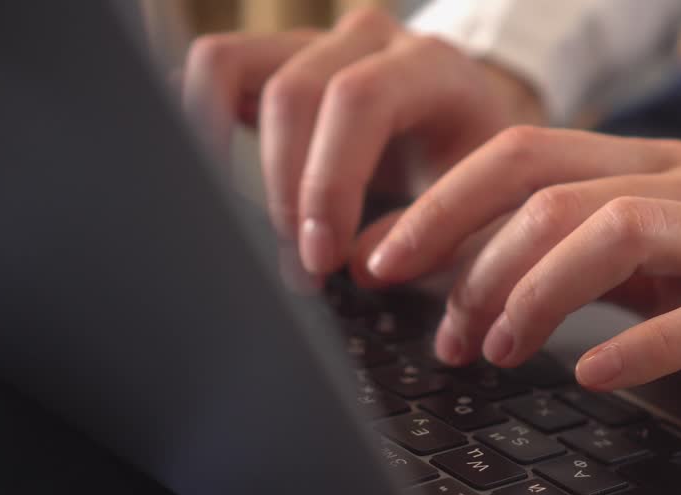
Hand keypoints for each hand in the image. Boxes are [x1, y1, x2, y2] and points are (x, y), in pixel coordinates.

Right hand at [181, 7, 542, 277]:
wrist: (478, 146)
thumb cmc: (482, 180)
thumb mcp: (479, 209)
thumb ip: (432, 236)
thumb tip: (358, 264)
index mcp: (432, 66)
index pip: (359, 99)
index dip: (329, 181)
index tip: (325, 256)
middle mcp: (370, 41)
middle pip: (292, 92)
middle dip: (285, 190)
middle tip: (300, 268)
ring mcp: (317, 44)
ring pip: (232, 67)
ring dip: (223, 153)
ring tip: (246, 228)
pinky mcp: (276, 64)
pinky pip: (215, 70)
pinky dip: (197, 121)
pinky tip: (212, 184)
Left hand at [362, 128, 680, 426]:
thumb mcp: (673, 266)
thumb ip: (590, 264)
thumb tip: (476, 289)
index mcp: (658, 169)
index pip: (525, 156)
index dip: (440, 204)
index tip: (379, 262)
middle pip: (557, 187)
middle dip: (471, 256)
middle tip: (434, 329)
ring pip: (622, 229)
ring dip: (538, 292)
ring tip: (497, 350)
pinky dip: (642, 343)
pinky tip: (593, 374)